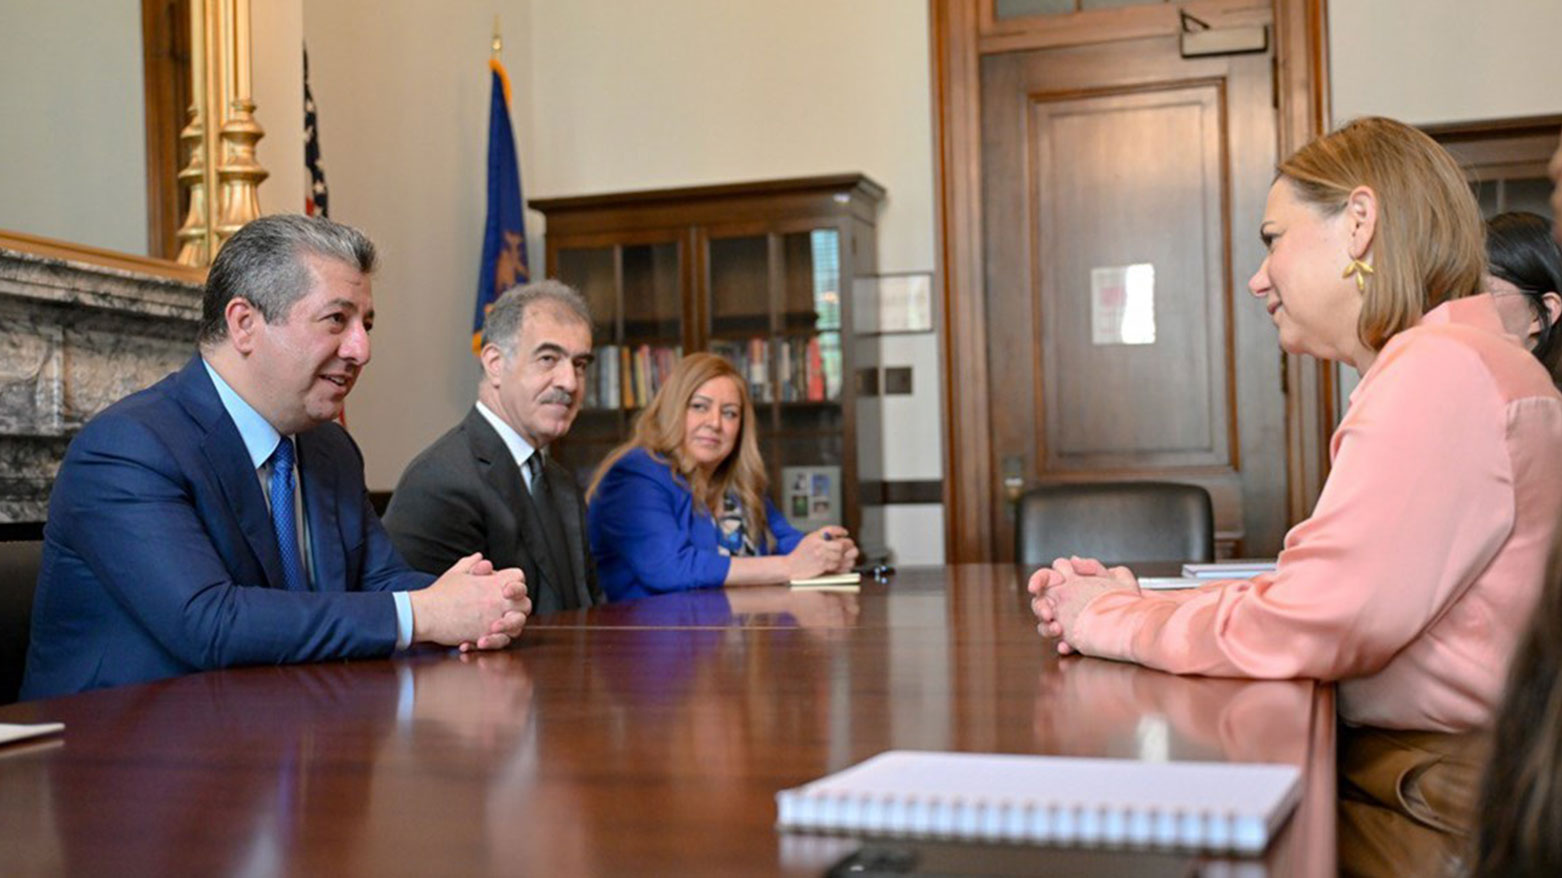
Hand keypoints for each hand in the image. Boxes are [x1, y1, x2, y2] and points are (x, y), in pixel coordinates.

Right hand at [410, 553, 530, 649]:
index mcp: (493, 582)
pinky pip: (502, 641)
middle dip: (518, 606)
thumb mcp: (456, 573)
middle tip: (504, 609)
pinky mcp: (485, 635)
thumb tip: (479, 558)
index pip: (519, 577)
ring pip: (518, 625)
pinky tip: (483, 638)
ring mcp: (493, 618)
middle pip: (525, 603)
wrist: (425, 613)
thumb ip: (471, 564)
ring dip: (511, 626)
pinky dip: (496, 641)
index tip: (505, 589)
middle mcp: (498, 600)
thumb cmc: (439, 593)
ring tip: (495, 625)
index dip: (515, 582)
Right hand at [785, 526, 855, 578]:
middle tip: (848, 546)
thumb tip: (837, 536)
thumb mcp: (809, 539)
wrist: (791, 566)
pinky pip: (836, 564)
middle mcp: (818, 545)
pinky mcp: (822, 566)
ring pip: (840, 555)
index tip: (845, 533)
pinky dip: (837, 564)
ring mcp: (821, 556)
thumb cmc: (801, 553)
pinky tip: (833, 563)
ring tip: (839, 556)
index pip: (831, 530)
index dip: (840, 531)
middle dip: (846, 545)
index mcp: (815, 537)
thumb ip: (822, 536)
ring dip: (841, 556)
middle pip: (840, 544)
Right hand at [1028, 556, 1137, 654]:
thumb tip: (1075, 560)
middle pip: (1040, 602)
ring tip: (1058, 630)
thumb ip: (1093, 566)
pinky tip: (1066, 645)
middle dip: (1040, 607)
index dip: (1038, 580)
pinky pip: (1060, 642)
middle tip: (1048, 613)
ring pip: (1045, 624)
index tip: (1035, 586)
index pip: (1047, 577)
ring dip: (1047, 627)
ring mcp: (1066, 621)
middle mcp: (1064, 602)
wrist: (1137, 625)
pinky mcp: (1072, 638)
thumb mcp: (1115, 577)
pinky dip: (1062, 644)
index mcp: (1070, 584)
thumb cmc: (1126, 600)